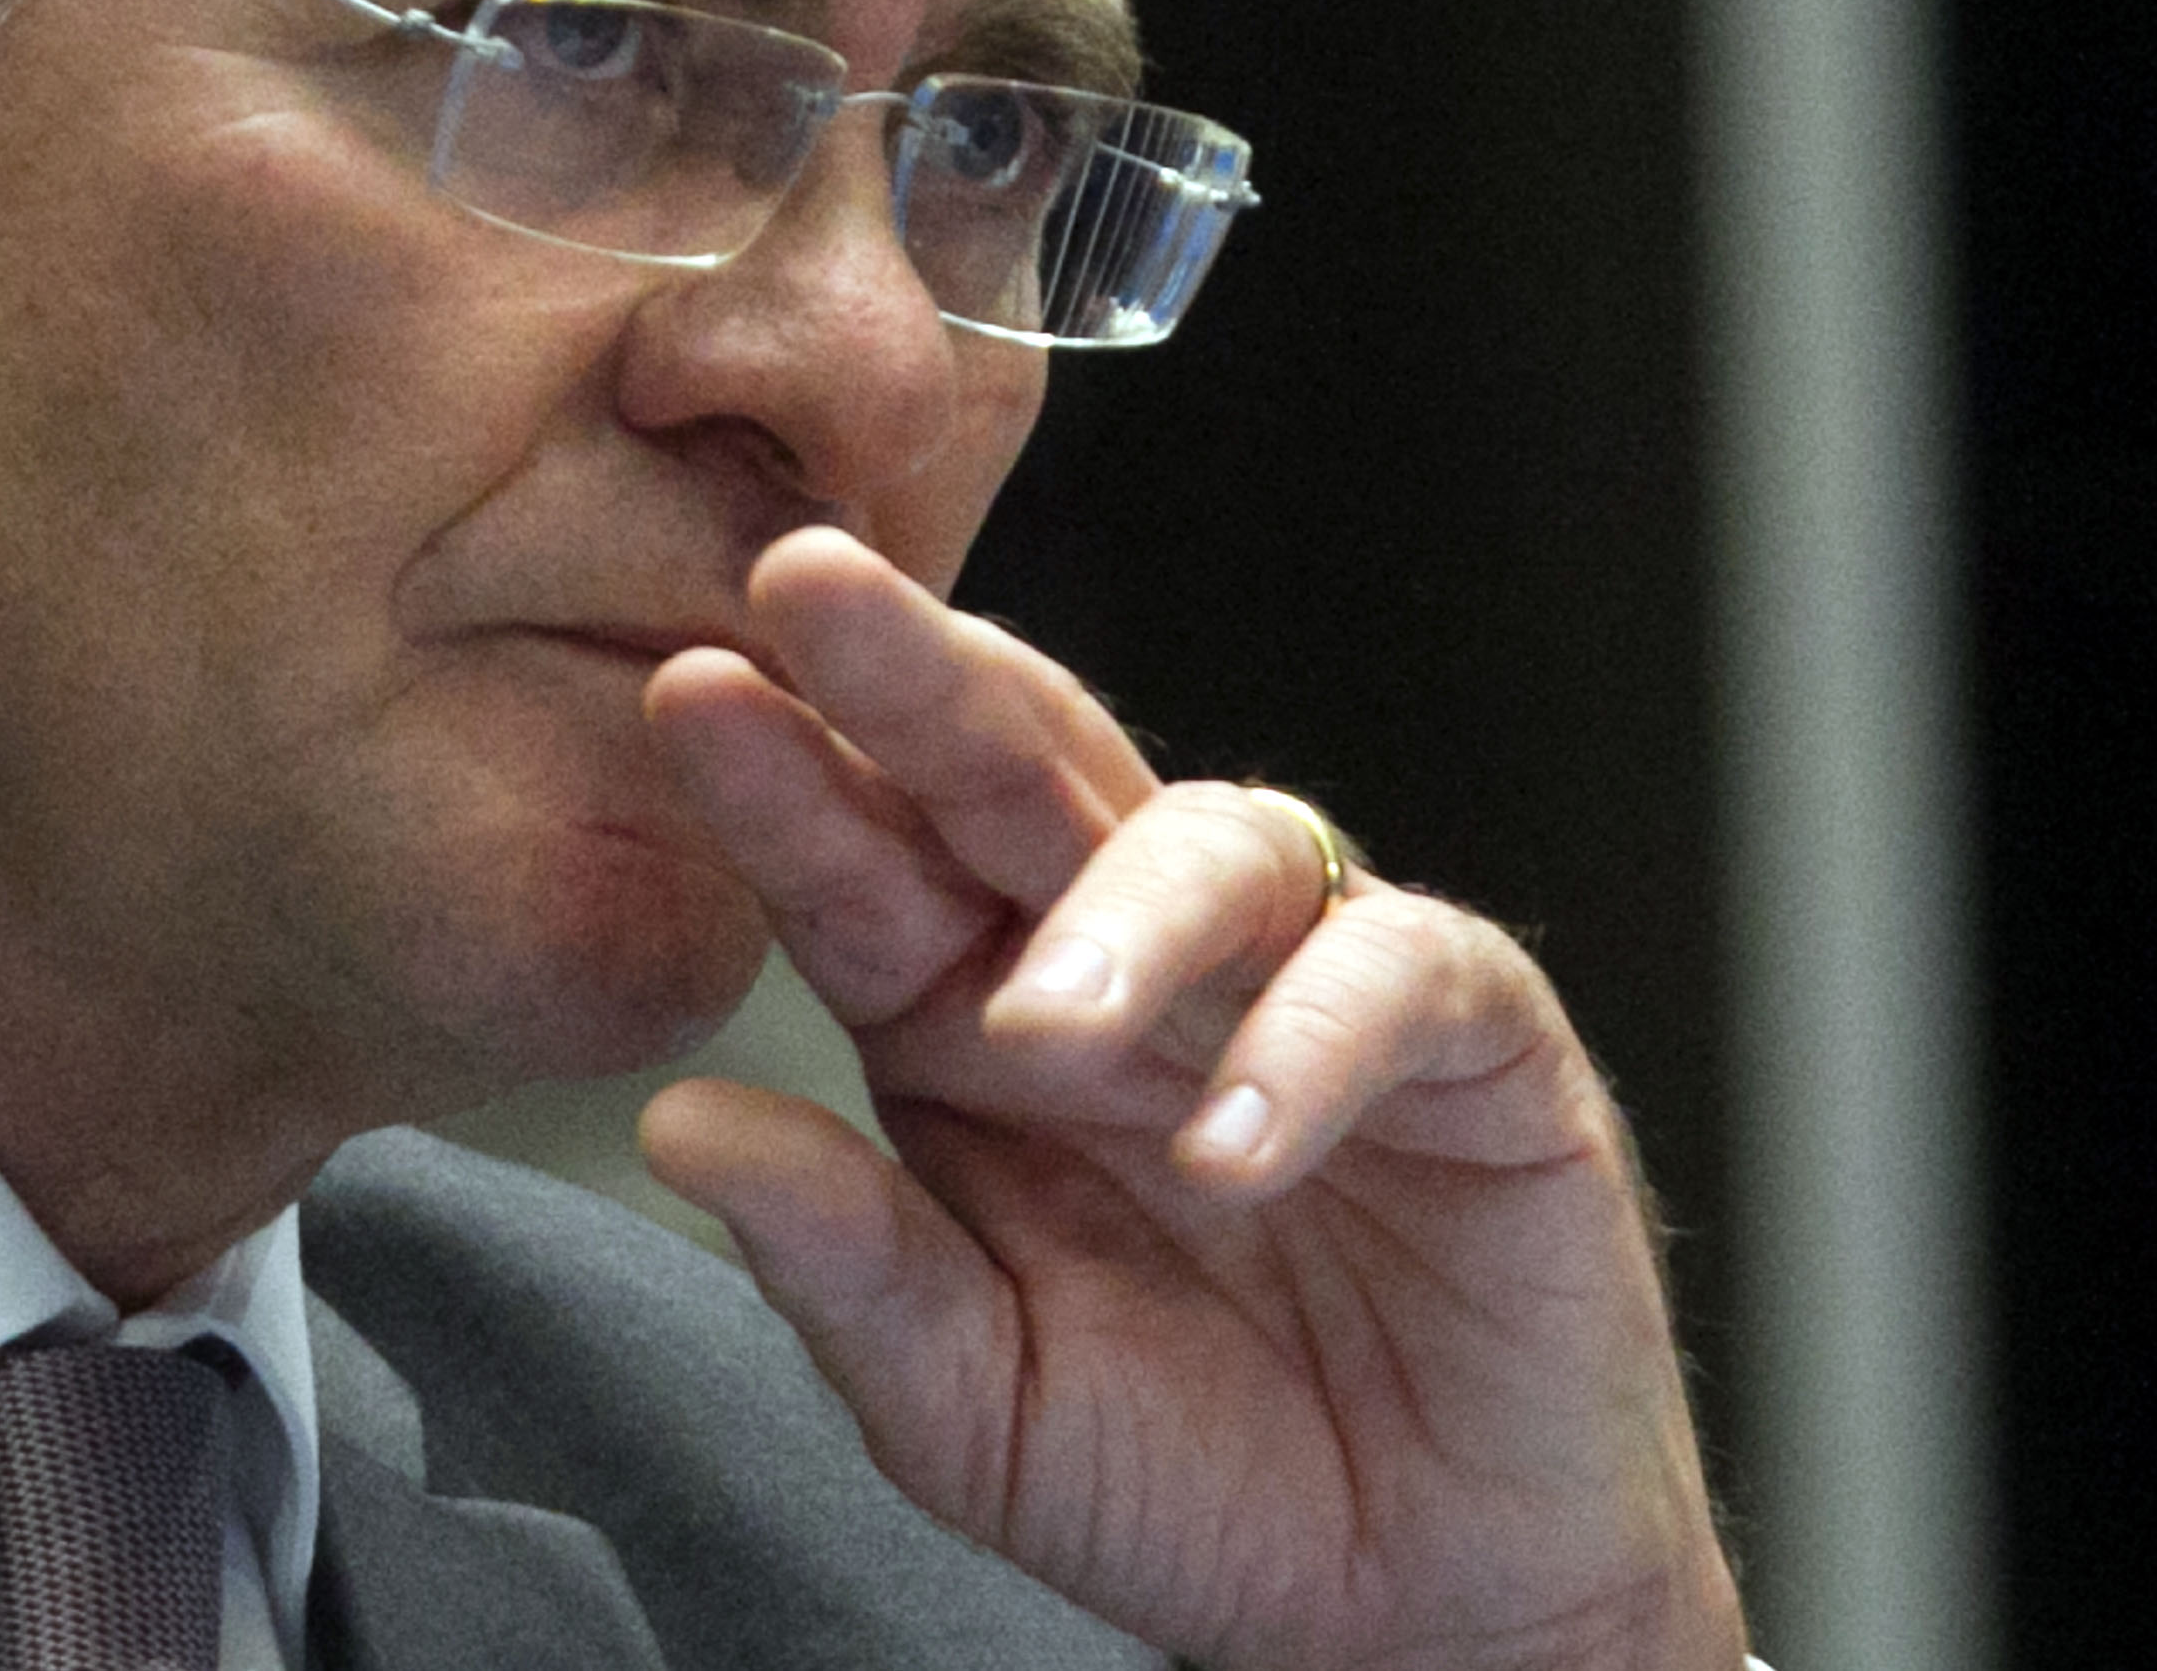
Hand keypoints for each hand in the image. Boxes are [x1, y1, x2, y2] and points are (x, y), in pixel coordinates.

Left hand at [637, 526, 1744, 1670]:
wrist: (1422, 1604)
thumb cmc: (1195, 1481)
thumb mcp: (974, 1408)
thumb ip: (848, 1272)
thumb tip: (681, 1128)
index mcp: (977, 1024)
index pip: (868, 867)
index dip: (785, 778)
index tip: (686, 691)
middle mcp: (1130, 965)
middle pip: (1018, 773)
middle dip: (916, 675)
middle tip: (812, 587)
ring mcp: (1302, 979)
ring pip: (1215, 840)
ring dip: (1121, 909)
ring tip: (1046, 1022)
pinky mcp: (1476, 1037)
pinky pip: (1401, 977)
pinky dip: (1317, 1042)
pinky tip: (1237, 1145)